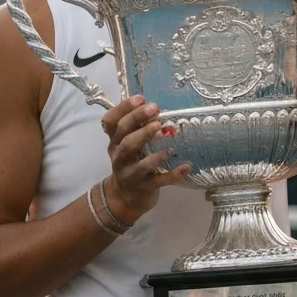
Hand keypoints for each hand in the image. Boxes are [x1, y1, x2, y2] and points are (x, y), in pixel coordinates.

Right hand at [100, 94, 189, 224]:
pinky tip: (186, 166)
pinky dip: (173, 174)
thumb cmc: (131, 163)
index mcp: (115, 142)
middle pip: (125, 138)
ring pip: (140, 162)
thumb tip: (157, 108)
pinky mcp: (145, 187)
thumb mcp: (126, 145)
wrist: (125, 198)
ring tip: (167, 135)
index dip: (123, 109)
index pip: (111, 123)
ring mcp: (131, 173)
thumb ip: (136, 128)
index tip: (141, 98)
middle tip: (156, 111)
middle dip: (139, 122)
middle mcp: (120, 156)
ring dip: (154, 149)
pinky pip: (159, 181)